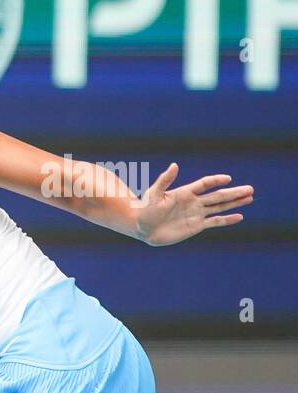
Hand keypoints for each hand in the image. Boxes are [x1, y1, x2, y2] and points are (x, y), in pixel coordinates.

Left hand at [135, 163, 252, 246]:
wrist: (141, 227)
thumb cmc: (145, 209)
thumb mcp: (154, 193)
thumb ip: (164, 180)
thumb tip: (174, 165)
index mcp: (184, 192)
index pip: (204, 184)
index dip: (215, 180)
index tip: (227, 179)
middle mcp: (193, 202)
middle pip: (218, 196)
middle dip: (234, 192)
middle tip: (250, 189)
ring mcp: (196, 214)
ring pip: (219, 207)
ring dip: (234, 203)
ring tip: (250, 197)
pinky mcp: (196, 226)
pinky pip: (214, 222)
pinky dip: (227, 220)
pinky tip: (239, 216)